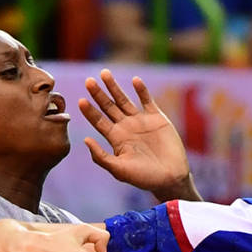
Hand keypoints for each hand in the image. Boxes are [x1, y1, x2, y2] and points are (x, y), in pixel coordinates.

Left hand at [78, 70, 192, 199]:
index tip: (80, 101)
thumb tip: (84, 140)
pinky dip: (141, 90)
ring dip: (114, 87)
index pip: (98, 121)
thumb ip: (101, 156)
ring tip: (104, 73)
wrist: (170, 178)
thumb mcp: (119, 170)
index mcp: (116, 138)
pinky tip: (135, 80)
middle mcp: (126, 127)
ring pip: (124, 100)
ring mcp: (141, 121)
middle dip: (98, 94)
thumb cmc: (144, 178)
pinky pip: (147, 100)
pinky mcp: (157, 118)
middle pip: (108, 107)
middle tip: (88, 81)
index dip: (90, 111)